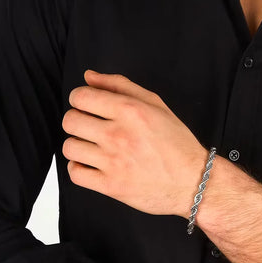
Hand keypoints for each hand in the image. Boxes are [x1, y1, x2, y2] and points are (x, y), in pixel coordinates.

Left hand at [62, 69, 207, 217]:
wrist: (192, 181)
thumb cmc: (175, 140)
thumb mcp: (155, 104)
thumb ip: (120, 85)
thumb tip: (89, 76)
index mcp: (130, 110)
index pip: (81, 97)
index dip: (80, 98)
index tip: (87, 104)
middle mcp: (118, 135)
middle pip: (70, 121)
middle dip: (77, 119)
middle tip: (91, 125)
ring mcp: (113, 162)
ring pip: (69, 147)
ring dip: (78, 144)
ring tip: (93, 145)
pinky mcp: (110, 186)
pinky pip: (74, 173)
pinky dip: (79, 167)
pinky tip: (92, 163)